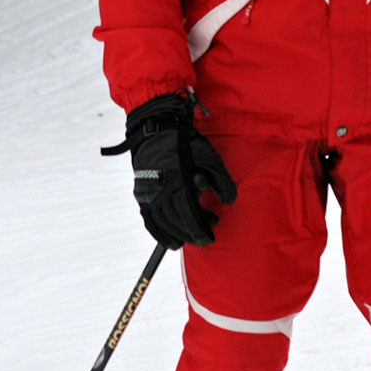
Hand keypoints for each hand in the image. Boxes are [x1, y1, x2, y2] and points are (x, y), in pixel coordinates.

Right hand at [104, 93, 236, 248]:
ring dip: (175, 236)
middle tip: (204, 239)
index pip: (191, 217)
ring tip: (186, 241)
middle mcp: (162, 192)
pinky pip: (149, 220)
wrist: (157, 128)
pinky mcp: (141, 193)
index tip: (210, 237)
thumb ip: (222, 181)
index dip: (201, 230)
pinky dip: (157, 232)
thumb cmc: (187, 142)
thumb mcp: (210, 158)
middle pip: (177, 223)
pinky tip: (166, 239)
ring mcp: (149, 194)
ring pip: (162, 224)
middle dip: (192, 234)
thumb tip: (230, 201)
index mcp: (180, 184)